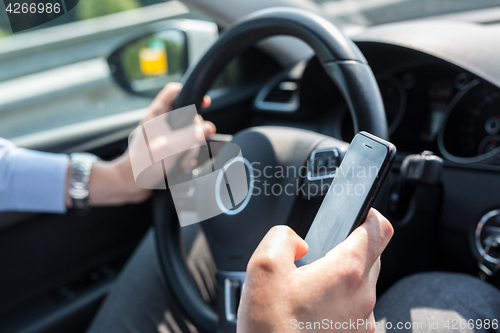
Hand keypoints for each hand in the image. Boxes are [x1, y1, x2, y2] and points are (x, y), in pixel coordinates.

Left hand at [78, 83, 214, 206]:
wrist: (130, 185)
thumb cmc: (141, 165)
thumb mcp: (169, 147)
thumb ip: (191, 136)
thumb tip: (208, 128)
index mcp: (156, 115)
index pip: (174, 92)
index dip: (190, 93)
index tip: (204, 102)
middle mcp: (160, 123)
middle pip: (188, 117)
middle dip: (195, 133)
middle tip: (192, 146)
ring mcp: (164, 137)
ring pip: (189, 134)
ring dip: (192, 149)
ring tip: (185, 161)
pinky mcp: (168, 150)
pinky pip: (185, 148)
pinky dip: (187, 157)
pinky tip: (184, 166)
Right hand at [237, 209, 393, 332]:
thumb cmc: (270, 329)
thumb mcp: (262, 266)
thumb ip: (283, 237)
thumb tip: (298, 242)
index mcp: (345, 273)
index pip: (379, 230)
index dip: (370, 214)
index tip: (360, 212)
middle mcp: (362, 298)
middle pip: (372, 255)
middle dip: (351, 246)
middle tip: (321, 254)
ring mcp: (363, 322)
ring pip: (364, 282)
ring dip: (344, 276)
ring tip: (311, 286)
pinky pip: (357, 307)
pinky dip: (341, 300)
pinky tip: (314, 307)